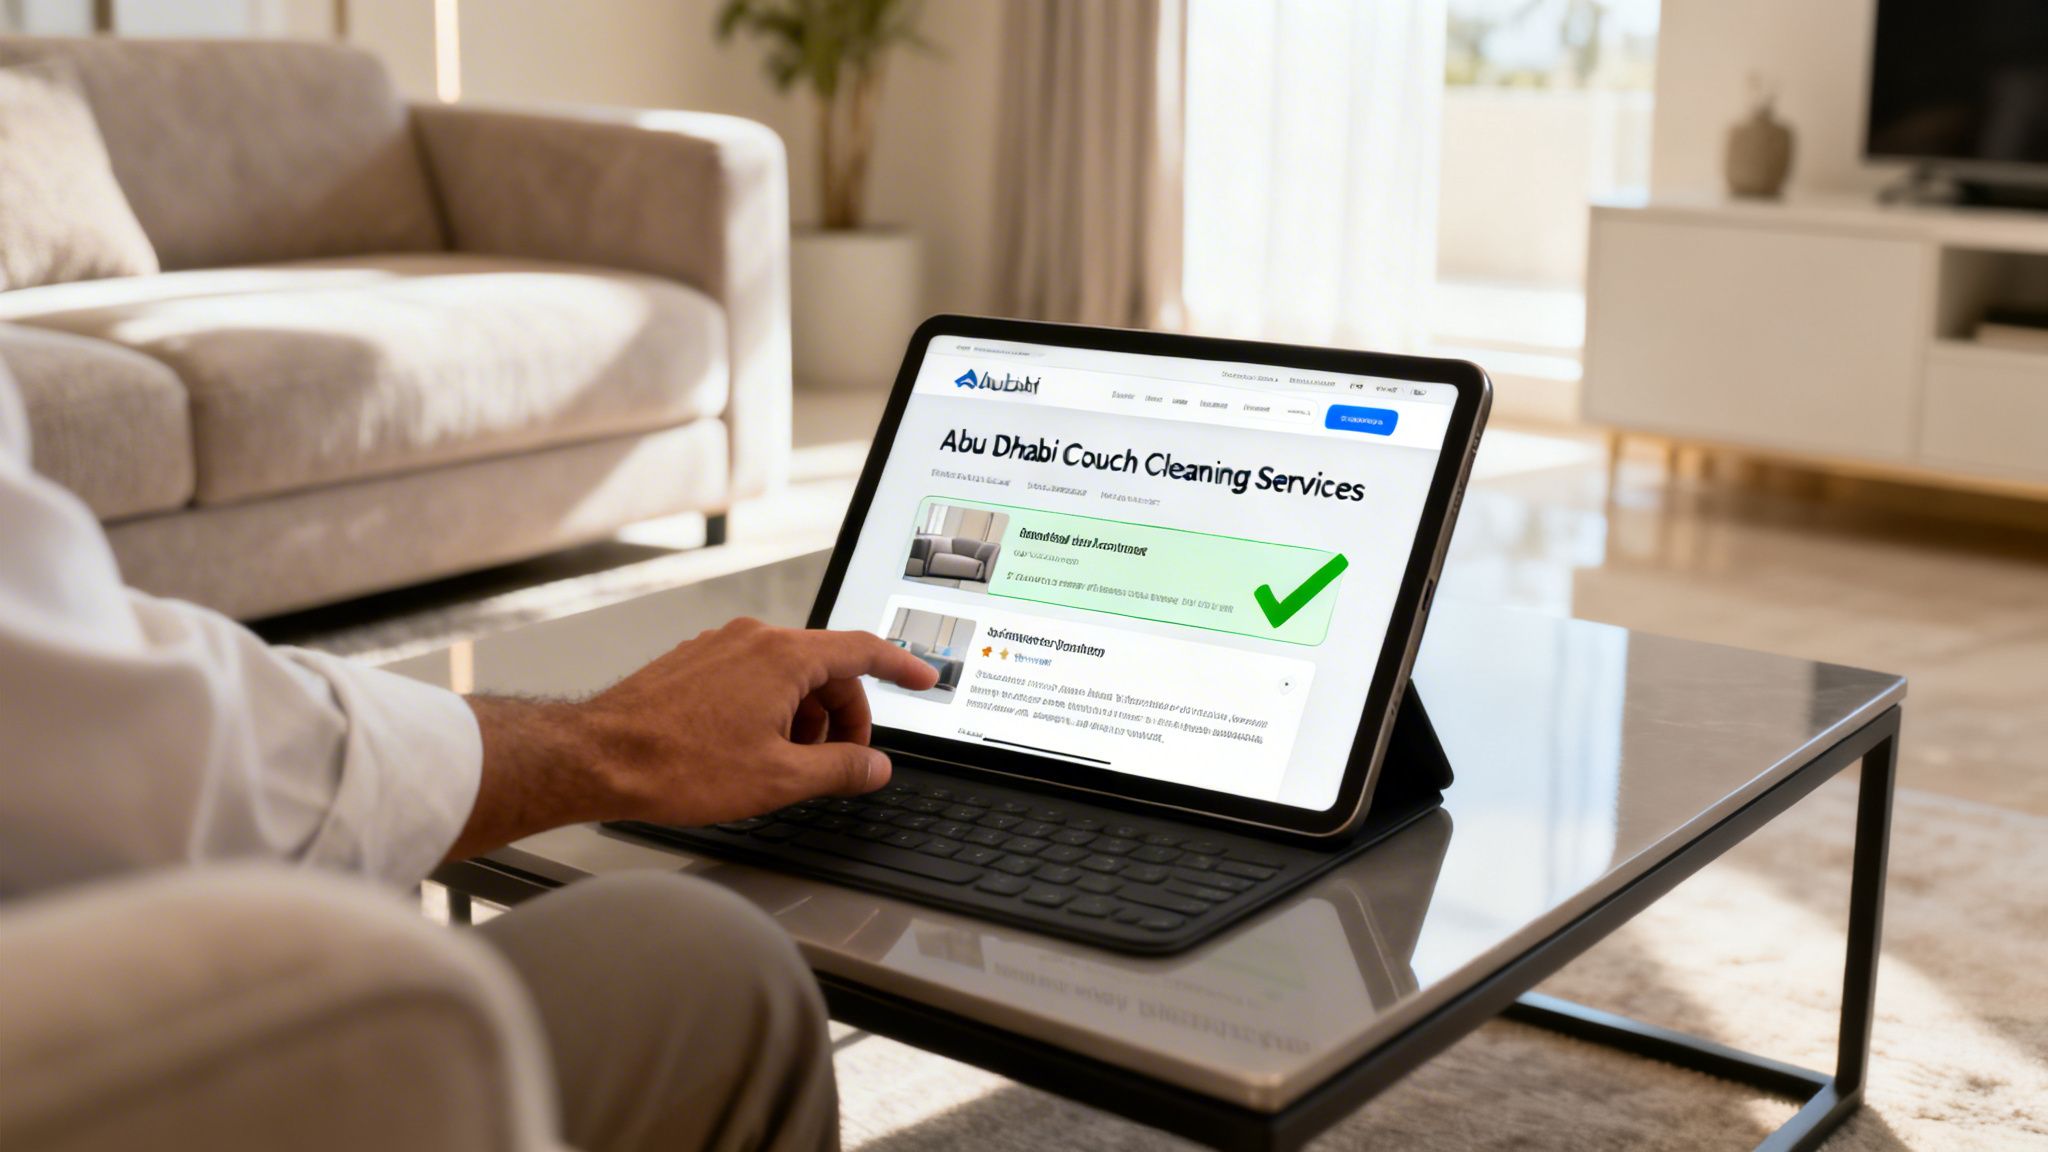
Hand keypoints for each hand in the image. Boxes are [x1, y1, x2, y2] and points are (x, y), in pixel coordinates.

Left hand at [448, 619, 937, 859]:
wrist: (597, 758)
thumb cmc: (676, 764)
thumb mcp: (779, 779)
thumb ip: (841, 770)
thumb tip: (876, 767)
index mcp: (784, 657)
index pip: (863, 649)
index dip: (902, 666)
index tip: (924, 678)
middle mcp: (754, 639)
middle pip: (827, 668)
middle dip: (845, 715)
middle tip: (843, 762)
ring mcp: (721, 646)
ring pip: (788, 675)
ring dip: (805, 717)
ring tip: (787, 765)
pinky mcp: (695, 662)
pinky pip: (753, 678)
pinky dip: (770, 710)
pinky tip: (752, 751)